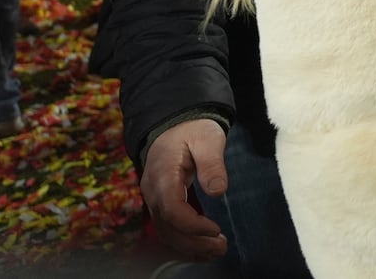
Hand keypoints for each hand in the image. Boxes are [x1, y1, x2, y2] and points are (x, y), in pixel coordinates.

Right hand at [141, 119, 229, 260]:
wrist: (175, 124)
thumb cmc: (193, 130)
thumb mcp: (207, 139)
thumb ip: (212, 164)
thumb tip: (218, 190)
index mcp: (163, 175)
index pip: (172, 209)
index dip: (192, 225)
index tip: (216, 229)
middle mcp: (153, 191)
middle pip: (168, 227)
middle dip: (194, 243)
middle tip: (221, 248)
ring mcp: (154, 199)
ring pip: (166, 232)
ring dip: (190, 246)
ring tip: (217, 250)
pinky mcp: (161, 203)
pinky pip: (168, 228)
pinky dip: (185, 241)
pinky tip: (204, 248)